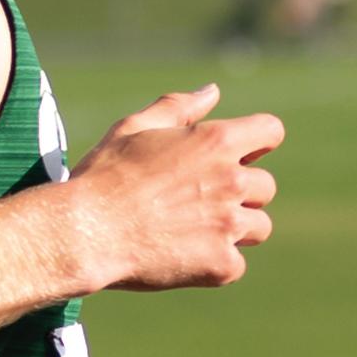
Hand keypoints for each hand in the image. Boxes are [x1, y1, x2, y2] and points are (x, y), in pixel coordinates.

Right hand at [71, 83, 282, 290]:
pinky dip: (214, 264)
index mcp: (216, 141)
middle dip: (240, 193)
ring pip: (259, 227)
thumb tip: (212, 91)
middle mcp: (232, 180)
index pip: (271, 131)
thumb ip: (178, 107)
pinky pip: (235, 264)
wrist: (85, 233)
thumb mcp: (134, 128)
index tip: (237, 156)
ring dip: (234, 229)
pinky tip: (181, 257)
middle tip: (195, 202)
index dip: (256, 143)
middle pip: (265, 186)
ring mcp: (230, 225)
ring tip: (191, 231)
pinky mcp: (221, 264)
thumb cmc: (104, 176)